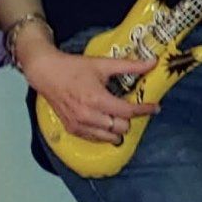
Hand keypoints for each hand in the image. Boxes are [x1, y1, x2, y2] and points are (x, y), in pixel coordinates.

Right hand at [20, 42, 160, 144]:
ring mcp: (79, 125)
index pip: (128, 112)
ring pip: (110, 138)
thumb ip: (130, 66)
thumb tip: (153, 62)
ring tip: (118, 116)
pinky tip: (105, 121)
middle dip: (129, 118)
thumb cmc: (74, 67)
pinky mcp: (72, 130)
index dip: (144, 110)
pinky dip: (104, 133)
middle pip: (121, 128)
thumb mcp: (103, 64)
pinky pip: (96, 139)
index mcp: (97, 99)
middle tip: (130, 107)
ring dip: (118, 128)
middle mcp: (88, 116)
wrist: (46, 73)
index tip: (155, 107)